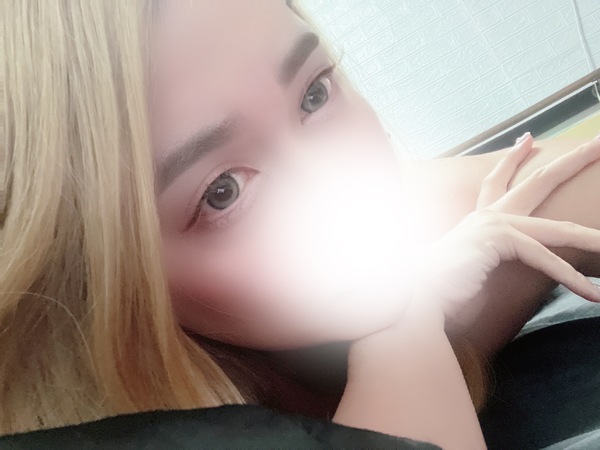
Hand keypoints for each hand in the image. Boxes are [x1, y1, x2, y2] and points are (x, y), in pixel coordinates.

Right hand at [416, 133, 599, 333]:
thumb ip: (489, 258)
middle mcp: (488, 215)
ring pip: (558, 228)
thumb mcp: (472, 267)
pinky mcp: (499, 239)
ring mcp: (494, 223)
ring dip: (593, 239)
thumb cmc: (440, 287)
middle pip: (538, 182)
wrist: (416, 295)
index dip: (514, 158)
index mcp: (478, 219)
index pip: (498, 180)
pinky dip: (570, 279)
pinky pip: (545, 258)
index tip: (527, 139)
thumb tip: (500, 261)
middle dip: (571, 161)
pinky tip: (591, 293)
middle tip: (597, 144)